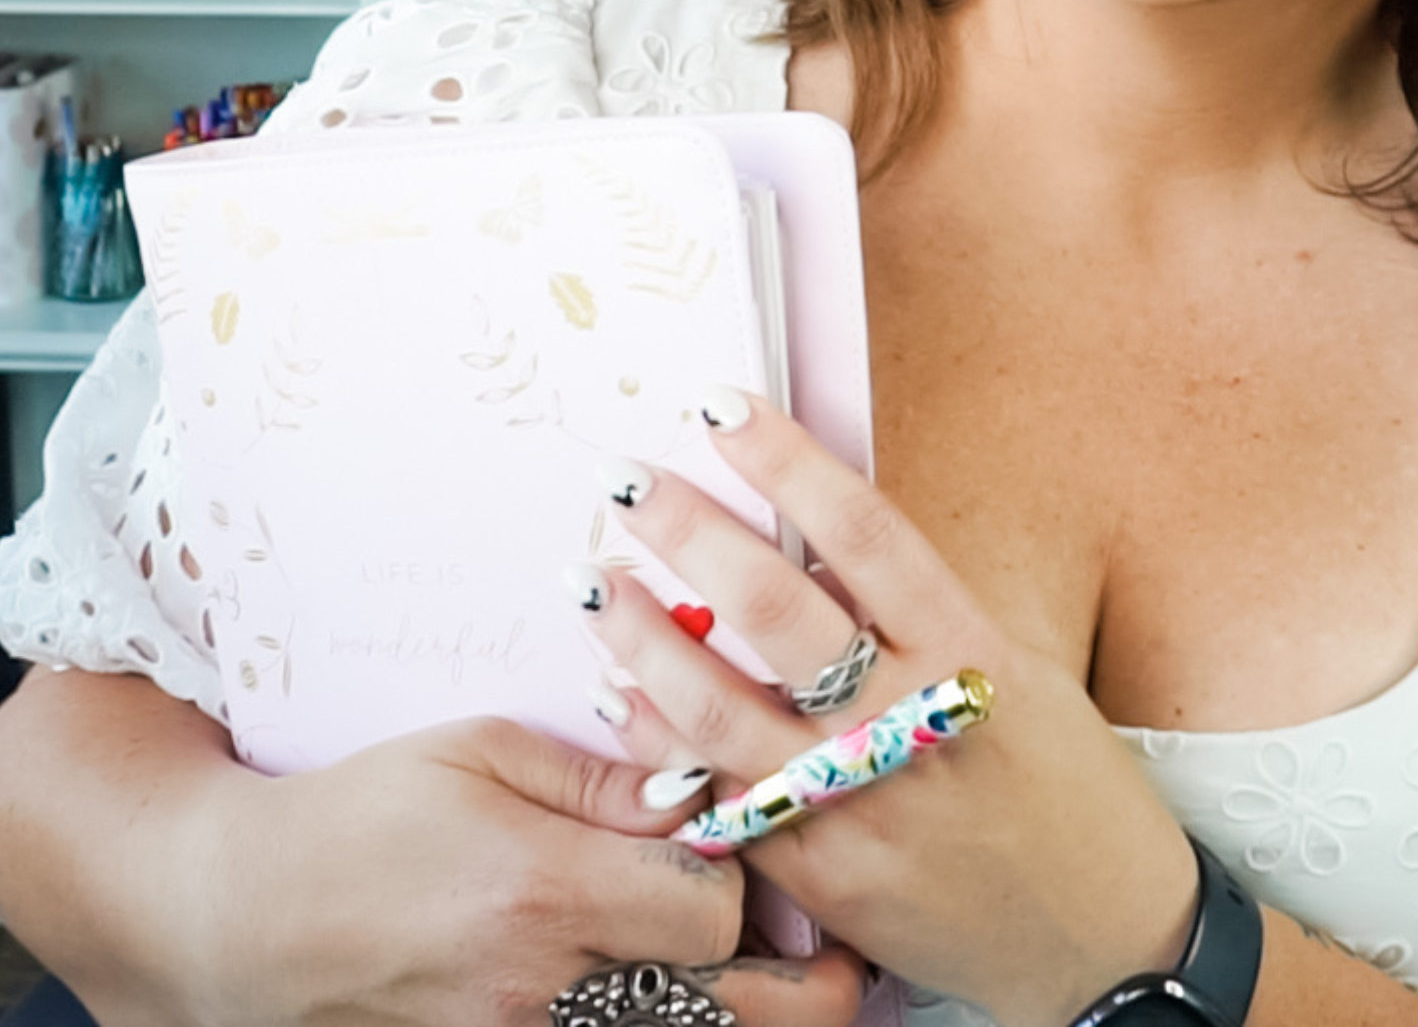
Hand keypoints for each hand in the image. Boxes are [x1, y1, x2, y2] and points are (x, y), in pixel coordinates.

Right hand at [213, 713, 866, 1026]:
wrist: (248, 919)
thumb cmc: (368, 813)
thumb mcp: (482, 752)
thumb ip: (604, 778)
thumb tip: (703, 787)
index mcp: (546, 890)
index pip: (718, 906)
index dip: (757, 871)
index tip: (759, 836)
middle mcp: (544, 991)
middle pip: (740, 1016)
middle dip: (807, 980)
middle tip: (835, 946)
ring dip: (749, 1014)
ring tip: (780, 973)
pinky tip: (687, 994)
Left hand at [571, 390, 1200, 1026]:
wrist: (1102, 937)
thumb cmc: (1068, 785)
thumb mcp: (1019, 668)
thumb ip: (920, 611)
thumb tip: (815, 538)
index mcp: (971, 652)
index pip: (862, 530)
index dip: (785, 461)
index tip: (723, 407)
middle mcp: (908, 724)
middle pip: (775, 609)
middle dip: (689, 531)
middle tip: (626, 478)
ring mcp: (858, 806)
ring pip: (721, 709)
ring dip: (643, 635)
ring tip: (593, 577)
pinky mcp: (821, 877)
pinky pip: (719, 797)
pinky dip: (659, 739)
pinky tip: (616, 691)